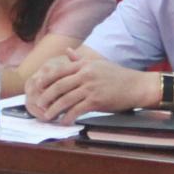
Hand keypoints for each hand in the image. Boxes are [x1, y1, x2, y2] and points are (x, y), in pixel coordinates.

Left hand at [29, 53, 156, 123]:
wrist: (136, 86)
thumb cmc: (117, 76)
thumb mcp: (98, 64)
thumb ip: (80, 60)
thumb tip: (68, 51)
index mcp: (84, 65)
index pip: (59, 71)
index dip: (46, 79)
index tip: (37, 86)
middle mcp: (85, 75)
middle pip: (59, 86)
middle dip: (46, 96)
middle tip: (38, 104)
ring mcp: (90, 88)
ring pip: (66, 99)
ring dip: (54, 109)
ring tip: (47, 116)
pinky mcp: (96, 100)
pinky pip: (77, 110)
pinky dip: (68, 117)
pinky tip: (64, 122)